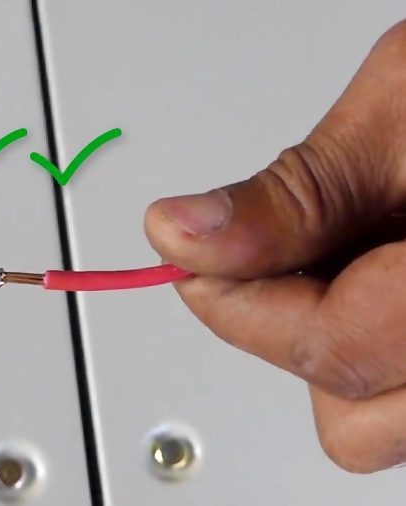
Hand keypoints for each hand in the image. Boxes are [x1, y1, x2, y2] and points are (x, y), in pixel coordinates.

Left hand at [144, 19, 405, 473]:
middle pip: (356, 417)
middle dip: (292, 334)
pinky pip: (400, 396)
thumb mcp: (395, 114)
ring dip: (334, 348)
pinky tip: (372, 279)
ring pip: (377, 422)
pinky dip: (369, 346)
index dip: (241, 308)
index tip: (193, 258)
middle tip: (275, 254)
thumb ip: (295, 196)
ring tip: (344, 259)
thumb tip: (183, 236)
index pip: (336, 351)